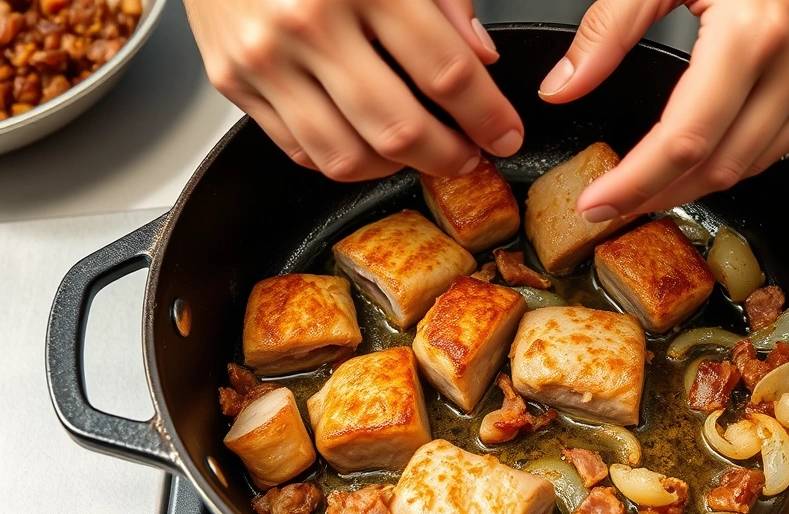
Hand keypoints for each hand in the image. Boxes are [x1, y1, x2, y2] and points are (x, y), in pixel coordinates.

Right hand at [184, 0, 523, 180]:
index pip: (446, 71)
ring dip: (396, 169)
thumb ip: (444, 0)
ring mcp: (263, 58)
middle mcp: (307, 23)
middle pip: (399, 129)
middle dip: (448, 156)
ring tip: (419, 154)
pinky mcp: (232, 82)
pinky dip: (343, 160)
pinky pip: (300, 150)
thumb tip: (480, 59)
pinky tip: (367, 145)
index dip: (486, 115)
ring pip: (347, 156)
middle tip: (468, 156)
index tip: (504, 134)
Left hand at [538, 0, 788, 220]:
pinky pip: (787, 148)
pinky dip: (743, 157)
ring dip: (699, 183)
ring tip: (656, 180)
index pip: (683, 141)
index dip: (634, 184)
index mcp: (755, 33)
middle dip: (659, 194)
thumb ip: (612, 27)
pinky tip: (714, 147)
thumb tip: (564, 83)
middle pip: (717, 168)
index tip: (599, 204)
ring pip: (752, 168)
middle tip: (618, 200)